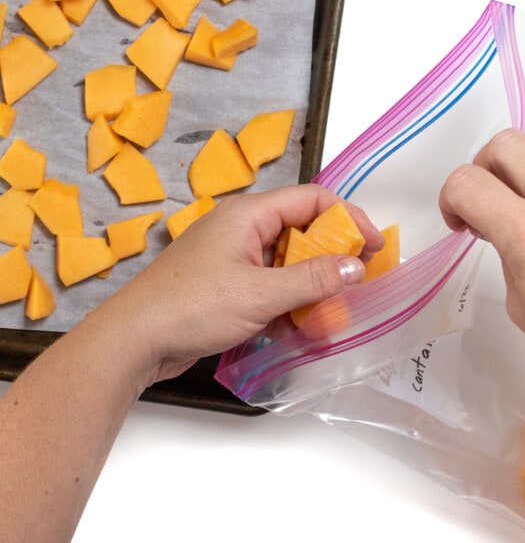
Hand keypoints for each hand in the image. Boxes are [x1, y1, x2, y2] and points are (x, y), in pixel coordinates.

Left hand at [96, 184, 384, 385]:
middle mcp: (244, 229)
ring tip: (332, 314)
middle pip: (303, 231)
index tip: (374, 246)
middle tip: (357, 283)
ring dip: (312, 286)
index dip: (348, 218)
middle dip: (332, 258)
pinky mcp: (228, 284)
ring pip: (288, 263)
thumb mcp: (261, 294)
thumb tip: (357, 266)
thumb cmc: (192, 307)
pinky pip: (271, 285)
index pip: (313, 200)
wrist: (133, 342)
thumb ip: (313, 279)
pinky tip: (302, 328)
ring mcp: (234, 258)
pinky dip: (290, 303)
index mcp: (250, 214)